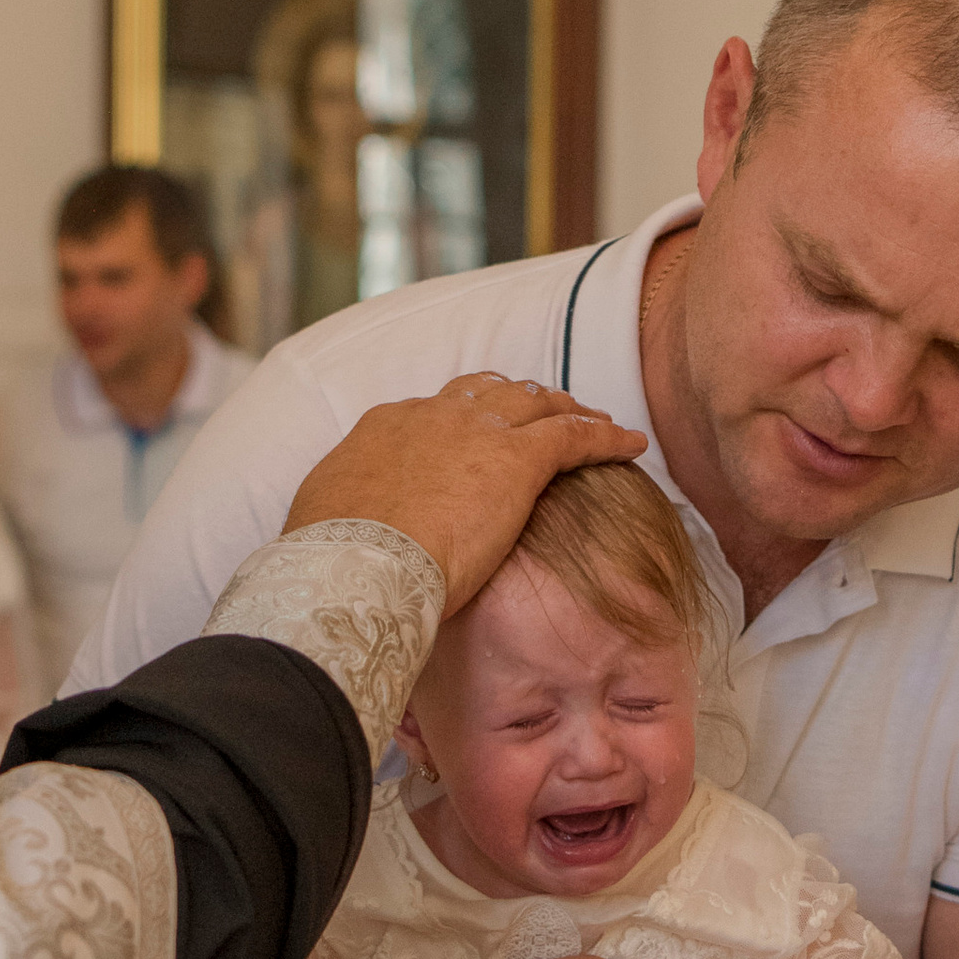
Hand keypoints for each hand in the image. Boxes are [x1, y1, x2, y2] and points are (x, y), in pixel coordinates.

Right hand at [285, 376, 646, 615]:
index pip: (432, 414)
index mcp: (385, 428)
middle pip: (486, 393)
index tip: (474, 439)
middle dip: (516, 401)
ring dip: (566, 410)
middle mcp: (432, 416)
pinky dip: (605, 435)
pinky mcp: (519, 459)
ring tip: (594, 419)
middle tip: (541, 413)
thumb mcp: (327, 521)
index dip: (460, 422)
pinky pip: (575, 435)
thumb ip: (349, 511)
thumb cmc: (333, 561)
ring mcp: (477, 432)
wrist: (356, 564)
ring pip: (536, 404)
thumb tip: (344, 527)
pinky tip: (631, 443)